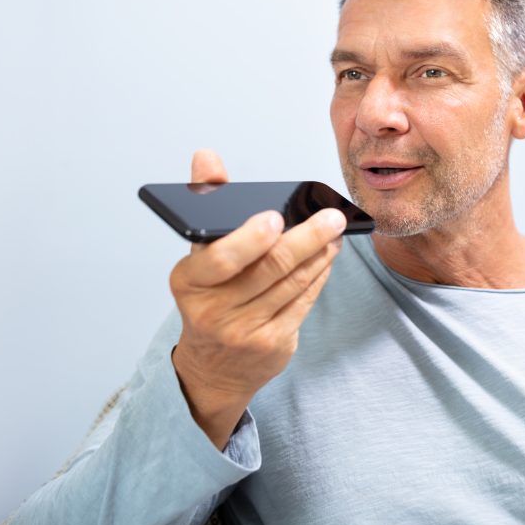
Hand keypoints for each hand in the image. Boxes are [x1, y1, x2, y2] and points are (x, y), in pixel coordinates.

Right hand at [169, 149, 345, 448]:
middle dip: (306, 238)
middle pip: (269, 268)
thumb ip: (205, 202)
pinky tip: (328, 256)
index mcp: (189, 281)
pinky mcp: (273, 344)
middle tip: (331, 217)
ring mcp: (245, 331)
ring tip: (335, 230)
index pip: (218, 259)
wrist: (212, 368)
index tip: (275, 217)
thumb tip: (206, 156)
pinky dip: (319, 275)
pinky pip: (303, 301)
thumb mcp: (198, 255)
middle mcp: (214, 310)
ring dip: (319, 253)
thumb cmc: (208, 296)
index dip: (250, 239)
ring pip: (293, 283)